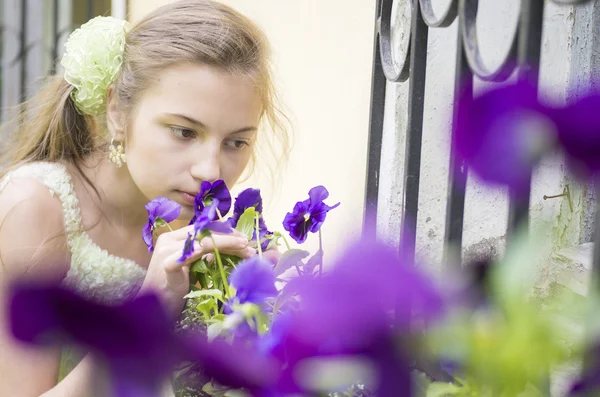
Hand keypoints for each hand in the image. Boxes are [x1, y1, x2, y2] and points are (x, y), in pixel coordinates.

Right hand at [138, 225, 254, 318]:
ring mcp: (165, 252)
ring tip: (242, 248)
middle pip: (204, 233)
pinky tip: (204, 252)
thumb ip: (207, 255)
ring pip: (200, 242)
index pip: (203, 228)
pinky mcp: (165, 267)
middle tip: (248, 245)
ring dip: (225, 244)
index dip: (225, 231)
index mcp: (174, 238)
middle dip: (229, 238)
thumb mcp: (194, 267)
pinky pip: (181, 258)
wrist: (152, 310)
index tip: (243, 238)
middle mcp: (169, 240)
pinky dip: (192, 254)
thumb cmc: (174, 289)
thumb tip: (232, 247)